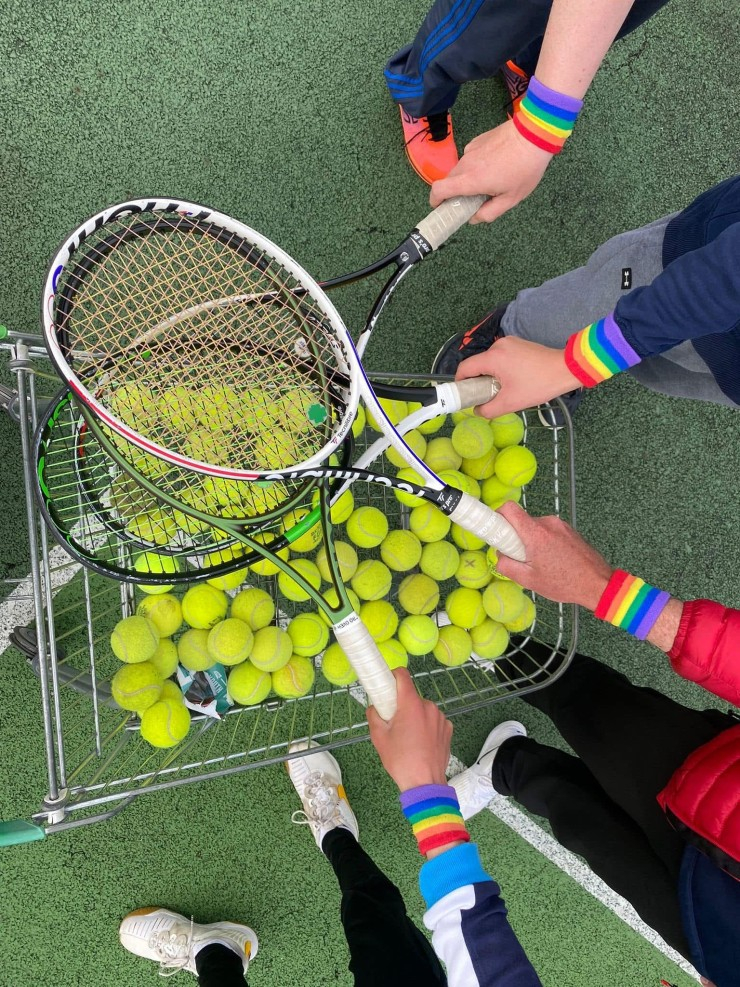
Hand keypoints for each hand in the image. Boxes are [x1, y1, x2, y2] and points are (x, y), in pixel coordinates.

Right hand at [367, 667, 452, 791]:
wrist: (425, 783)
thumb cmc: (400, 760)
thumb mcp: (379, 738)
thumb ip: (374, 715)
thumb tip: (375, 707)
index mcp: (411, 704)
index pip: (403, 675)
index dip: (393, 676)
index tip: (387, 685)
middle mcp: (429, 706)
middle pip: (412, 697)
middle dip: (402, 705)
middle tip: (394, 723)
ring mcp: (441, 717)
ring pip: (423, 709)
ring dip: (415, 716)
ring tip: (409, 737)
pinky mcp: (448, 728)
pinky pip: (433, 720)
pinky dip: (427, 726)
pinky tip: (422, 743)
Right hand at [429, 119, 552, 223]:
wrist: (533, 134)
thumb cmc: (525, 168)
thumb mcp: (511, 199)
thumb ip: (489, 213)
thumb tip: (474, 218)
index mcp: (471, 180)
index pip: (439, 190)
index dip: (434, 200)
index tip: (439, 207)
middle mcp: (466, 164)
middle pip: (449, 181)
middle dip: (455, 192)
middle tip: (472, 199)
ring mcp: (470, 150)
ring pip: (460, 170)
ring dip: (468, 179)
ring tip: (491, 180)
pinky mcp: (477, 141)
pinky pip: (470, 158)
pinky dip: (476, 165)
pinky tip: (495, 164)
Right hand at [456, 336, 582, 416]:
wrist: (567, 369)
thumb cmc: (538, 385)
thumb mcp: (511, 403)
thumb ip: (488, 409)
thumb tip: (477, 410)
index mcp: (493, 357)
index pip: (465, 368)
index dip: (460, 383)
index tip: (464, 396)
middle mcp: (498, 345)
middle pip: (478, 364)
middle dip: (478, 381)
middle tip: (487, 397)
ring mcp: (510, 342)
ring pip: (490, 361)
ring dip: (491, 376)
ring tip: (503, 390)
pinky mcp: (519, 344)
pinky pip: (502, 358)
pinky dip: (501, 369)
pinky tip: (513, 380)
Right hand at [495, 502, 612, 609]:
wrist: (597, 583)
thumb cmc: (564, 583)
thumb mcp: (528, 580)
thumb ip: (506, 565)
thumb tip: (499, 555)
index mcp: (535, 533)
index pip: (508, 509)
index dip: (497, 516)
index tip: (496, 532)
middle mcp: (548, 523)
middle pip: (521, 521)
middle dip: (516, 537)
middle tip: (521, 558)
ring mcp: (560, 525)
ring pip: (534, 527)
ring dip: (531, 541)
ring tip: (540, 563)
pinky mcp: (569, 529)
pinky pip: (548, 531)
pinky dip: (544, 542)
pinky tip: (552, 560)